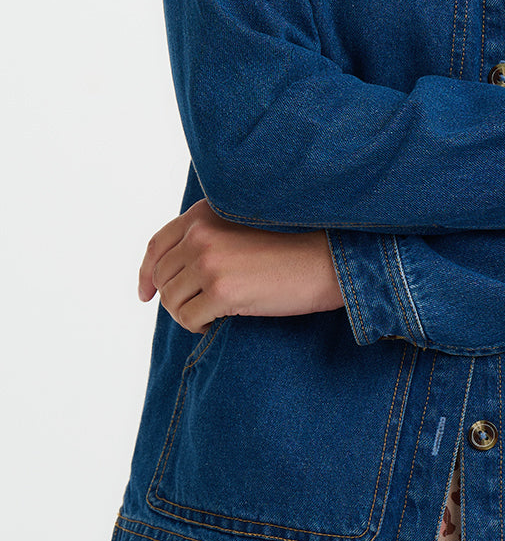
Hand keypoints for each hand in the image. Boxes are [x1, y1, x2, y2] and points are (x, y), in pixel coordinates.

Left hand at [138, 198, 344, 331]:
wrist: (323, 261)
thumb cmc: (287, 248)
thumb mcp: (239, 229)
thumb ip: (205, 238)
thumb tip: (166, 276)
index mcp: (203, 213)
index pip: (157, 245)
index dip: (146, 273)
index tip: (145, 294)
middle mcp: (201, 233)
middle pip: (162, 277)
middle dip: (175, 299)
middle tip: (200, 309)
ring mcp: (209, 261)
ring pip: (171, 301)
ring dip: (188, 314)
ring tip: (215, 314)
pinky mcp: (220, 290)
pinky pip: (188, 319)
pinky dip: (200, 327)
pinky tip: (221, 321)